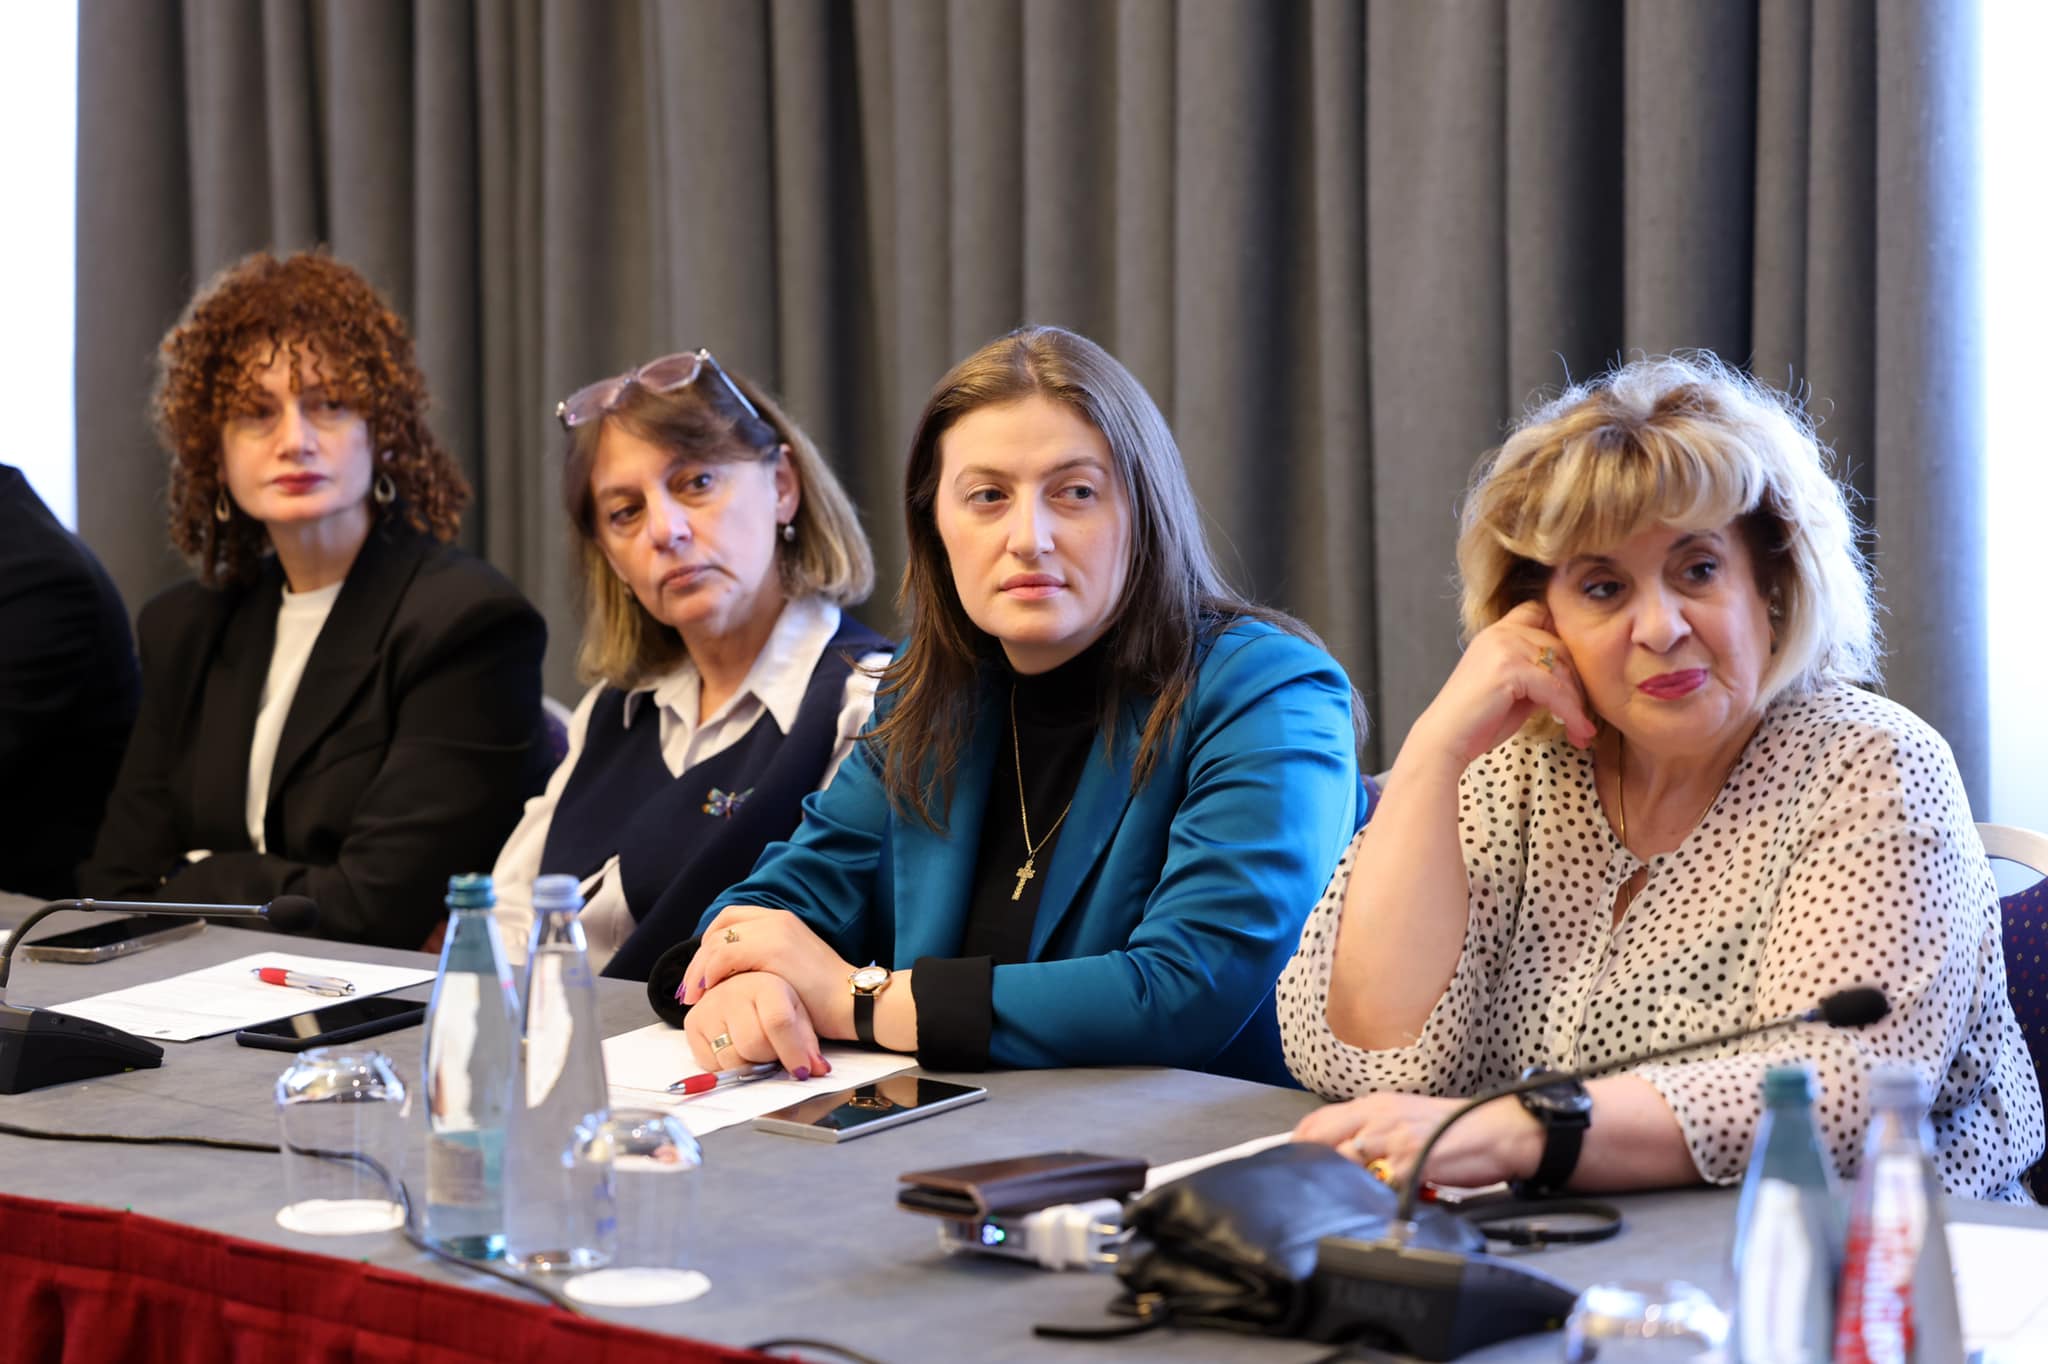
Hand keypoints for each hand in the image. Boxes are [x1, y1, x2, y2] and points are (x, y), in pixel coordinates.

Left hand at [679, 905, 859, 1039]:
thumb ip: (763, 961)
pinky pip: (726, 955)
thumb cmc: (823, 997)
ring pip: (717, 942)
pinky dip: (711, 973)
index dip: (708, 944)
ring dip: (699, 970)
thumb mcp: (790, 968)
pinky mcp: (774, 949)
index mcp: (781, 920)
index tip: (702, 973)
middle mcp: (777, 919)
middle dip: (698, 959)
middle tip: (690, 989)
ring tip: (695, 996)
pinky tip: (710, 992)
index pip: (730, 919)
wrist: (853, 1003)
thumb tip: (730, 975)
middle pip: (719, 928)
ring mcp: (776, 931)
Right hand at [682, 972, 831, 1078]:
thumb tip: (817, 1070)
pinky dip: (727, 1066)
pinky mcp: (692, 1023)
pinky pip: (712, 1064)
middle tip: (772, 1051)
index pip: (778, 1022)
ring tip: (754, 1048)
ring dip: (748, 1064)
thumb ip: (808, 1044)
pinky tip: (735, 1048)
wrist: (744, 985)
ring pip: (732, 1058)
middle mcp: (733, 991)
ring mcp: (709, 1006)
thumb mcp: (799, 1015)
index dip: (792, 1052)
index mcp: (766, 983)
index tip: (802, 1071)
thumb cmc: (776, 1002)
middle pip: (753, 1044)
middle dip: (768, 1058)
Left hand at [1292, 1090, 1541, 1189]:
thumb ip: (1373, 1133)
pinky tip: (1373, 1208)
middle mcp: (1377, 1117)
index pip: (1316, 1121)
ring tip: (1339, 1201)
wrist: (1498, 1131)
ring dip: (1338, 1183)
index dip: (1297, 1145)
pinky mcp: (1410, 1162)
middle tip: (1305, 1189)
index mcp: (1374, 1105)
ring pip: (1343, 1161)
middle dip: (1307, 1165)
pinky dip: (1371, 1197)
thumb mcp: (1406, 1120)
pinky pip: (1378, 1185)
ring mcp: (1392, 1139)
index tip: (1288, 1165)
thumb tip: (1344, 1156)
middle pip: (1320, 1139)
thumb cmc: (1456, 1130)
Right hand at [1405, 601, 1596, 767]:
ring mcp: (1504, 647)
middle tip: (1587, 716)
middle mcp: (1502, 633)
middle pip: (1560, 646)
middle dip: (1578, 684)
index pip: (1540, 614)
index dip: (1561, 636)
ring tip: (1583, 731)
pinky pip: (1554, 688)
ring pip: (1561, 669)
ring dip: (1578, 704)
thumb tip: (1572, 682)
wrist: (1446, 739)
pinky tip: (1577, 731)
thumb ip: (1538, 675)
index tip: (1576, 673)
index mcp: (1498, 633)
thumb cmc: (1477, 721)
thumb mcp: (1514, 690)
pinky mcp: (1508, 667)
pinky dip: (1570, 713)